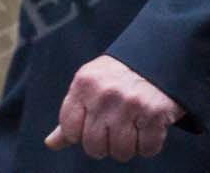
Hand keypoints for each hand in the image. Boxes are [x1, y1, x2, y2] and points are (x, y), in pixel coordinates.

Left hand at [45, 54, 182, 161]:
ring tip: (133, 127)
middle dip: (105, 145)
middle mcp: (104, 93)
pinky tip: (149, 126)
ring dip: (129, 146)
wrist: (158, 57)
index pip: (69, 129)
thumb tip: (51, 143)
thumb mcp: (90, 86)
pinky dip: (149, 144)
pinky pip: (147, 150)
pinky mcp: (155, 113)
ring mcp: (130, 103)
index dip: (81, 134)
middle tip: (116, 128)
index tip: (93, 124)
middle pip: (94, 146)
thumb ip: (72, 115)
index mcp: (84, 83)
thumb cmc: (118, 78)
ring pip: (120, 152)